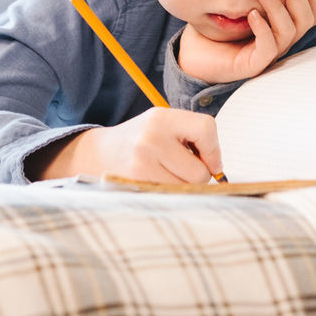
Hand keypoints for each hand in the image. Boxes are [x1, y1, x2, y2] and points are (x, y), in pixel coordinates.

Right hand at [27, 108, 221, 183]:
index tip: (210, 160)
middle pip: (200, 171)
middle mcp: (152, 138)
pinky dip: (170, 195)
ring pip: (187, 189)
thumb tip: (218, 169)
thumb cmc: (140, 140)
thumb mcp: (162, 125)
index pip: (206, 129)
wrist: (97, 155)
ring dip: (183, 187)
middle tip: (181, 169)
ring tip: (165, 175)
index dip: (214, 150)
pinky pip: (171, 198)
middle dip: (197, 175)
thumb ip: (191, 136)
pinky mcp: (136, 186)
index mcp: (162, 117)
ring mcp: (142, 164)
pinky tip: (157, 184)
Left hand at [178, 0, 315, 83]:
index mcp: (284, 26)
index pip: (311, 13)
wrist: (197, 53)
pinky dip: (263, 29)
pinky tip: (251, 13)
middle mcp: (281, 40)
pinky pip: (267, 48)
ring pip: (288, 31)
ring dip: (277, 5)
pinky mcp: (254, 64)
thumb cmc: (221, 24)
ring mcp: (270, 53)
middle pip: (305, 20)